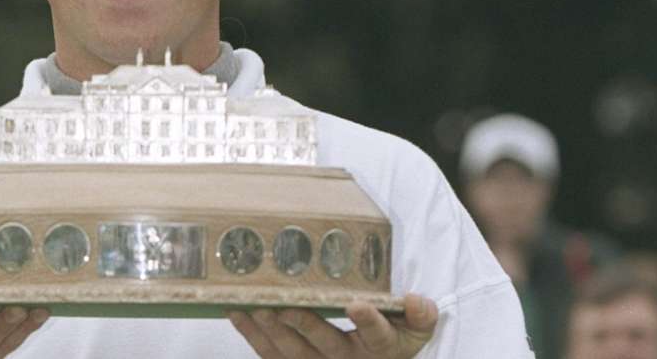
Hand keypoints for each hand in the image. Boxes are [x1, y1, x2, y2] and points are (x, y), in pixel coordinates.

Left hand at [228, 293, 437, 358]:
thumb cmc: (394, 334)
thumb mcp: (415, 327)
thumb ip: (419, 315)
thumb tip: (418, 303)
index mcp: (381, 348)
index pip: (378, 335)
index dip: (369, 321)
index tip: (357, 305)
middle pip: (325, 347)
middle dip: (304, 326)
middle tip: (284, 307)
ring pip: (292, 353)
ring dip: (271, 332)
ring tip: (253, 308)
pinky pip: (271, 355)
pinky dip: (253, 336)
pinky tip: (237, 315)